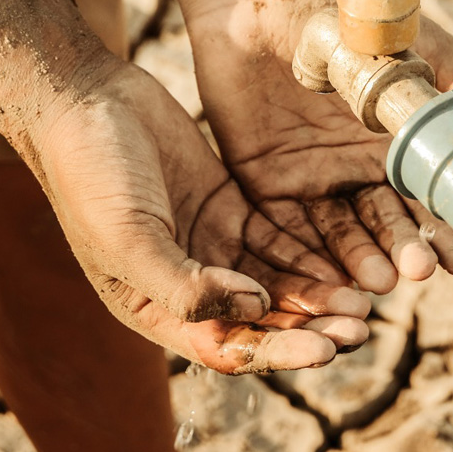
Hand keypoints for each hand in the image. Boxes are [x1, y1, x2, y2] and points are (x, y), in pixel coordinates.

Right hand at [32, 58, 370, 372]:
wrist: (86, 100)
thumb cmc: (91, 173)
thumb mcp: (128, 238)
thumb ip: (186, 284)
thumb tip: (255, 309)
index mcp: (154, 307)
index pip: (228, 346)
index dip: (279, 351)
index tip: (327, 349)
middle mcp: (188, 282)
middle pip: (262, 318)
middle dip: (311, 325)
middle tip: (361, 325)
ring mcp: (212, 242)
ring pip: (277, 278)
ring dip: (318, 290)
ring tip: (366, 296)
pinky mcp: (229, 204)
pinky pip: (279, 235)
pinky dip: (312, 248)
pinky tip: (348, 254)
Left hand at [190, 6, 452, 294]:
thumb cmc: (351, 18)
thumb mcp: (420, 49)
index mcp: (397, 147)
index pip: (425, 202)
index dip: (445, 233)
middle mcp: (357, 171)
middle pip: (386, 223)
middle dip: (407, 250)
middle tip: (424, 272)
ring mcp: (312, 178)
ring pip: (341, 233)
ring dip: (363, 260)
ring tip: (383, 281)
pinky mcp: (266, 181)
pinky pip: (288, 229)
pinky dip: (308, 258)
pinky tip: (331, 281)